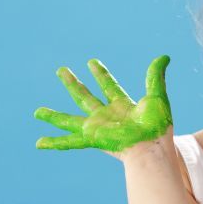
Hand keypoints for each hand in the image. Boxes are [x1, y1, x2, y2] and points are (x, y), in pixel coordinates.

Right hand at [34, 55, 172, 157]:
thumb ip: (156, 76)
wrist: (153, 146)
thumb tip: (165, 57)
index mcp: (122, 105)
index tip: (92, 61)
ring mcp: (97, 127)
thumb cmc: (158, 126)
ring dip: (54, 115)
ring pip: (70, 119)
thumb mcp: (157, 96)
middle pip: (85, 96)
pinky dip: (54, 143)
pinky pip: (69, 141)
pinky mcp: (92, 139)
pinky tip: (39, 143)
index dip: (100, 73)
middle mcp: (107, 116)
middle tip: (61, 70)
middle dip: (73, 83)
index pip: (108, 85)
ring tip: (37, 112)